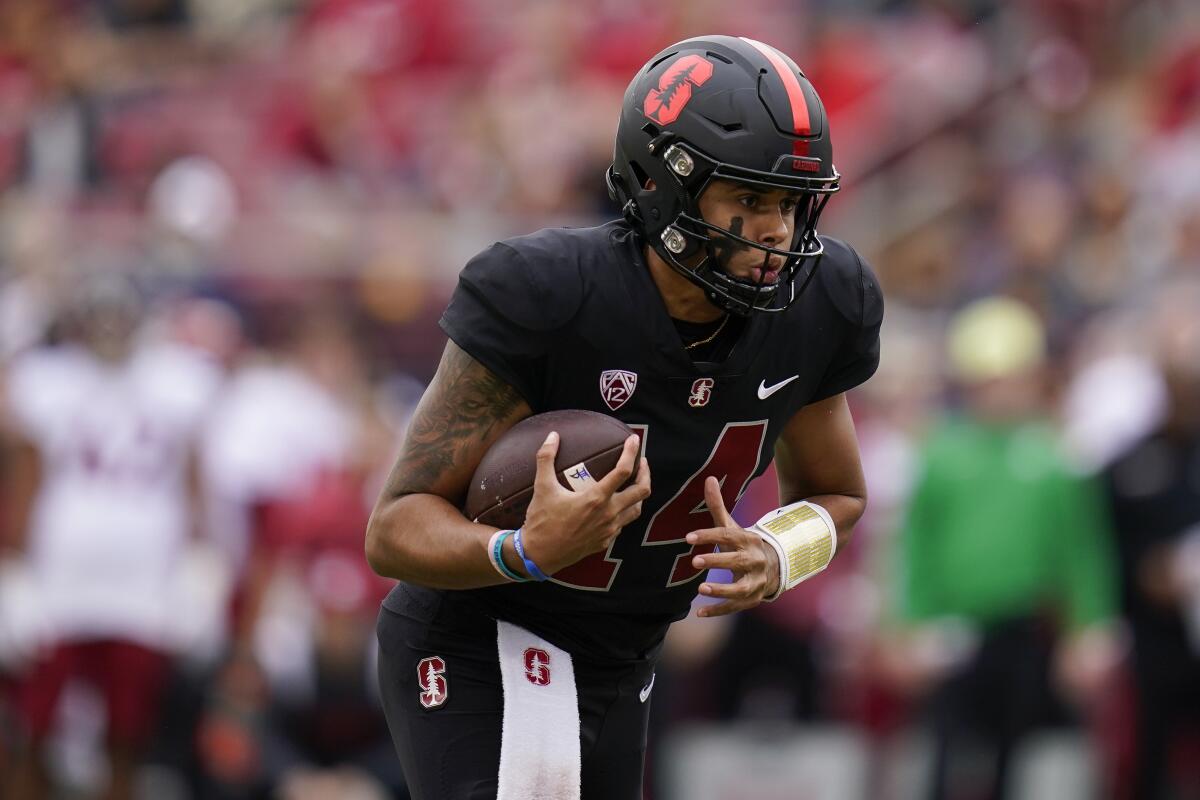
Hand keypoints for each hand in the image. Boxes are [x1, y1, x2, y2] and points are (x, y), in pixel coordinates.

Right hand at [520, 432, 650, 574]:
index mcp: (596, 498)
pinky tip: (616, 506)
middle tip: (641, 462)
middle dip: (645, 473)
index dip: (631, 452)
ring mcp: (609, 530)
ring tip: (634, 483)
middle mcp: (608, 514)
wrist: (539, 555)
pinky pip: (622, 524)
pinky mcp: (605, 541)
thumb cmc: (541, 521)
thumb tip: (552, 435)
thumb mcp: (542, 487)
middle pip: (642, 491)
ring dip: (638, 494)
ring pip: (636, 509)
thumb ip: (546, 458)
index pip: (623, 471)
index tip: (634, 440)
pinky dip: (624, 511)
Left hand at [686, 476, 779, 616]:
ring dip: (721, 590)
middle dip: (717, 561)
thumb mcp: (733, 526)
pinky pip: (735, 607)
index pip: (728, 536)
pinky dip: (718, 611)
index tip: (688, 537)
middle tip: (695, 561)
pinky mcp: (752, 599)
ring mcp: (755, 582)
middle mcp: (755, 560)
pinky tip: (699, 613)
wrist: (775, 567)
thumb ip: (718, 506)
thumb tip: (709, 478)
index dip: (708, 535)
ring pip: (740, 588)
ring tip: (701, 588)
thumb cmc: (745, 544)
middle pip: (737, 561)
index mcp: (748, 540)